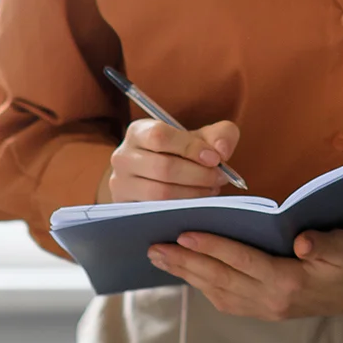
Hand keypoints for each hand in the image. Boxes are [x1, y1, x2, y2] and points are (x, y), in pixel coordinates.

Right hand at [108, 117, 239, 201]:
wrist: (161, 175)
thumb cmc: (183, 153)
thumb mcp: (203, 137)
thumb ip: (221, 135)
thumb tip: (222, 150)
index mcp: (139, 132)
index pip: (160, 136)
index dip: (190, 148)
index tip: (215, 158)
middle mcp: (123, 156)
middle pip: (163, 167)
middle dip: (198, 175)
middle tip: (219, 178)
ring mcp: (121, 184)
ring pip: (160, 192)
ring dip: (193, 193)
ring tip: (211, 189)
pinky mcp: (126, 206)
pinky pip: (156, 211)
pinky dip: (182, 208)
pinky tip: (197, 202)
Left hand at [147, 227, 342, 323]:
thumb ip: (326, 243)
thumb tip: (302, 241)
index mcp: (290, 282)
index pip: (242, 261)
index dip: (212, 246)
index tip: (184, 232)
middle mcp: (273, 300)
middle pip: (220, 280)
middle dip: (185, 262)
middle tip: (153, 247)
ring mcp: (268, 309)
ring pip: (218, 292)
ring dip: (188, 275)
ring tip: (161, 257)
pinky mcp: (267, 310)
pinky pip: (227, 300)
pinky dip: (204, 286)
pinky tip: (190, 273)